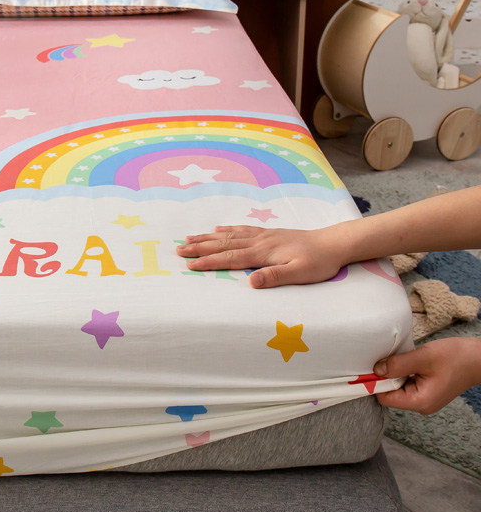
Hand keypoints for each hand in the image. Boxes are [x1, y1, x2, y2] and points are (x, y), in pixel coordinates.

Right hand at [176, 225, 346, 287]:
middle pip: (223, 244)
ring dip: (207, 238)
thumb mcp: (299, 274)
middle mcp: (258, 241)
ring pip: (228, 235)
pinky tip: (217, 229)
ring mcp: (262, 235)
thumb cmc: (317, 263)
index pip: (230, 258)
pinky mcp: (268, 233)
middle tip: (179, 250)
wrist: (332, 243)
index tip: (190, 265)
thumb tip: (250, 281)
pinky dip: (226, 229)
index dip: (209, 262)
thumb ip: (274, 277)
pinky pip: (241, 229)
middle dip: (200, 248)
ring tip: (189, 238)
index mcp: (263, 253)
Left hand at [374, 338, 480, 414]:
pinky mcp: (426, 390)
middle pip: (389, 393)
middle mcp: (421, 405)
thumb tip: (376, 370)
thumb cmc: (456, 357)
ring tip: (402, 358)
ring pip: (397, 387)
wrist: (478, 358)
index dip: (375, 382)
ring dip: (395, 372)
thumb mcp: (423, 357)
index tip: (370, 366)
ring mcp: (424, 398)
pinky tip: (408, 361)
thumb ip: (398, 364)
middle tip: (387, 358)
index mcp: (420, 402)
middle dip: (385, 376)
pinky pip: (406, 383)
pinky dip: (403, 372)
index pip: (385, 398)